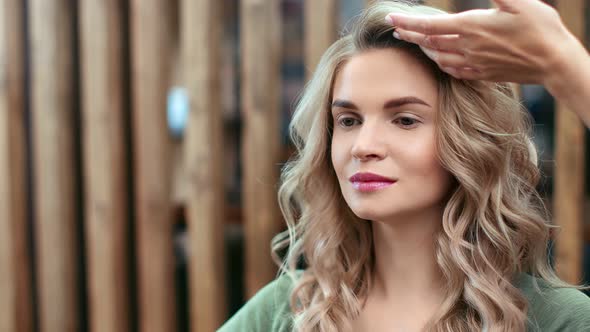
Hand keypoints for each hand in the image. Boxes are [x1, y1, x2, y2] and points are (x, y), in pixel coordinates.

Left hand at [385, 0, 576, 84]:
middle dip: (410, 35)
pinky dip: (441, 63)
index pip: (430, 25)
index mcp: (472, 27)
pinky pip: (454, 70)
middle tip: (396, 29)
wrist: (554, 62)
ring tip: (415, 42)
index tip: (391, 19)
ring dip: (424, 49)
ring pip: (439, 58)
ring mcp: (474, 63)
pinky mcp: (482, 74)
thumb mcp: (518, 2)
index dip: (408, 22)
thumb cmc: (540, 28)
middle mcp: (468, 47)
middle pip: (430, 42)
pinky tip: (440, 60)